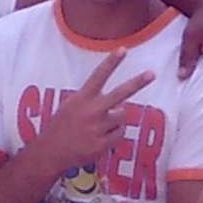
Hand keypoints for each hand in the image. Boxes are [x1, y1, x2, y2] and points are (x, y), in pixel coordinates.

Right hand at [34, 49, 153, 173]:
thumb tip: (120, 103)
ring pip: (122, 116)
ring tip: (100, 125)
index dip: (111, 62)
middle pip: (120, 94)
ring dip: (116, 119)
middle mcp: (91, 111)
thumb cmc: (62, 126)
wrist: (50, 152)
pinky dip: (114, 135)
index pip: (98, 76)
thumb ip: (92, 101)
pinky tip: (100, 138)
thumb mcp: (70, 105)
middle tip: (152, 74)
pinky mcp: (102, 144)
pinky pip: (120, 134)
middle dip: (137, 83)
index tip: (123, 49)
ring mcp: (97, 128)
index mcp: (82, 98)